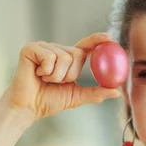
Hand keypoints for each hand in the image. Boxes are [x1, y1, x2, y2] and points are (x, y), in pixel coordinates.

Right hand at [2, 33, 122, 121]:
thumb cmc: (49, 101)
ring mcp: (43, 47)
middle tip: (56, 82)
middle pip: (77, 54)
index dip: (97, 39)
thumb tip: (117, 91)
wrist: (28, 108)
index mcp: (67, 58)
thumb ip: (96, 92)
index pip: (85, 45)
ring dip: (57, 75)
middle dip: (70, 74)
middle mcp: (55, 49)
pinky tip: (36, 74)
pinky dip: (46, 71)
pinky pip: (50, 57)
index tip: (109, 38)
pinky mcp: (30, 48)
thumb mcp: (77, 96)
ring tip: (44, 79)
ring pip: (63, 57)